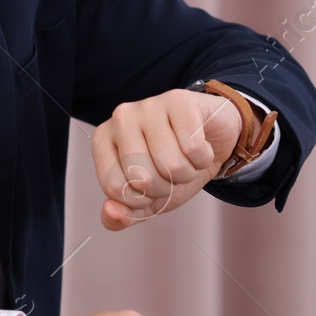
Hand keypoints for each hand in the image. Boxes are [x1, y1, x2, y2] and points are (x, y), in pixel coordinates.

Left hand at [93, 88, 242, 230]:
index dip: (140, 199)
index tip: (150, 186)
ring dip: (187, 173)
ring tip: (186, 158)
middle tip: (172, 171)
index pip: (114, 188)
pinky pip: (193, 148)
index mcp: (103, 140)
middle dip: (166, 187)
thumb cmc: (172, 166)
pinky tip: (200, 145)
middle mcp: (120, 118)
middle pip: (142, 179)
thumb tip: (110, 211)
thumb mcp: (148, 200)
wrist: (212, 139)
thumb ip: (124, 214)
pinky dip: (203, 158)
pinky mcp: (179, 100)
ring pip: (171, 165)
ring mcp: (149, 105)